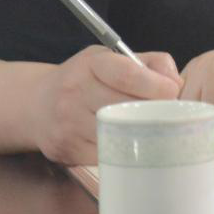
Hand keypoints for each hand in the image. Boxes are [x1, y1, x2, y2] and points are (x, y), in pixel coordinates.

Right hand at [26, 46, 180, 164]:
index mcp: (91, 64)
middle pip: (127, 107)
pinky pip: (107, 155)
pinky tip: (129, 144)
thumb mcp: (112, 59)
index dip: (158, 86)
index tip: (173, 93)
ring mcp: (68, 123)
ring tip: (152, 130)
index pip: (129, 74)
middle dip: (154, 112)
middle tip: (169, 115)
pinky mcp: (66, 150)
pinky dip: (123, 151)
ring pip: (118, 135)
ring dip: (142, 135)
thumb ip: (150, 63)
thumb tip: (177, 83)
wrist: (36, 104)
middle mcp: (75, 92)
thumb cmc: (85, 79)